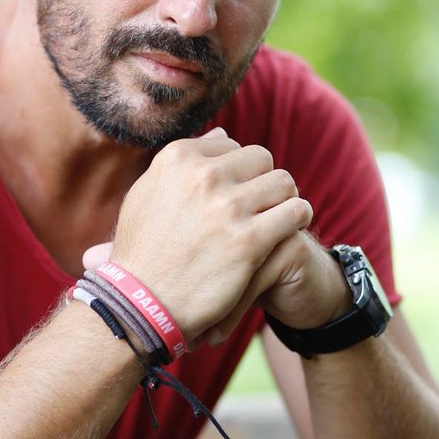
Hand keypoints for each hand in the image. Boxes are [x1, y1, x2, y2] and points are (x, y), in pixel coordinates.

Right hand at [103, 128, 311, 341]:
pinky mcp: (249, 240)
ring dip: (283, 199)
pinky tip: (289, 230)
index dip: (236, 171)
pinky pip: (296, 211)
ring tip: (276, 218)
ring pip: (284, 182)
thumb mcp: (147, 194)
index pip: (230, 145)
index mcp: (177, 158)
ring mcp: (227, 207)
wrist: (141, 304)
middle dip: (262, 180)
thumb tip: (222, 135)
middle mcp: (203, 175)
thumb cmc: (142, 251)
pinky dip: (298, 217)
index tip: (234, 193)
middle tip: (259, 206)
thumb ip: (183, 163)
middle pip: (260, 158)